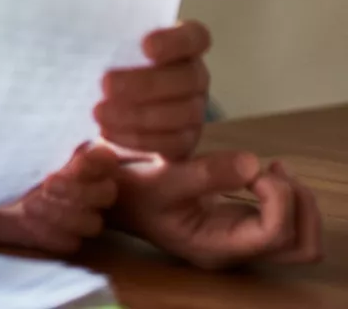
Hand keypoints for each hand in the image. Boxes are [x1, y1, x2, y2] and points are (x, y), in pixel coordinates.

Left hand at [0, 143, 119, 254]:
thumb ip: (28, 133)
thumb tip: (33, 115)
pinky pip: (69, 242)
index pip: (105, 159)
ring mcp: (76, 214)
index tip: (74, 158)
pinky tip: (27, 221)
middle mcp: (86, 184)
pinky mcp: (59, 237)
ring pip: (91, 222)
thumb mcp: (7, 136)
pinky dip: (50, 232)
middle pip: (105, 194)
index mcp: (78, 153)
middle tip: (47, 183)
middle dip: (78, 190)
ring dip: (62, 214)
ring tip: (29, 204)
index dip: (94, 161)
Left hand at [95, 20, 210, 158]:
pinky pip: (170, 142)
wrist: (108, 105)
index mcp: (182, 45)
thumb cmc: (108, 62)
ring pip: (181, 114)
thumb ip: (104, 38)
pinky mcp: (184, 140)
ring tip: (99, 113)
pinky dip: (137, 138)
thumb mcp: (107, 46)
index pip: (194, 37)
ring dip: (138, 115)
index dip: (175, 41)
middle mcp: (194, 76)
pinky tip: (108, 131)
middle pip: (188, 79)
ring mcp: (194, 110)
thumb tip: (78, 30)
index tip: (146, 46)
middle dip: (147, 84)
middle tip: (106, 84)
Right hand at [113, 151, 323, 268]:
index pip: (275, 233)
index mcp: (215, 245)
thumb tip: (253, 163)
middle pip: (301, 246)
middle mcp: (234, 250)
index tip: (251, 167)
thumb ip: (204, 173)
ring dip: (298, 201)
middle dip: (300, 204)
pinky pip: (285, 224)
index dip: (277, 196)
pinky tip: (264, 172)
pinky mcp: (239, 226)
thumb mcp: (160, 178)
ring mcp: (239, 240)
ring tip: (271, 169)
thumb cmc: (131, 190)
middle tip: (274, 171)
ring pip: (299, 238)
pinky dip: (287, 197)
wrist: (112, 198)